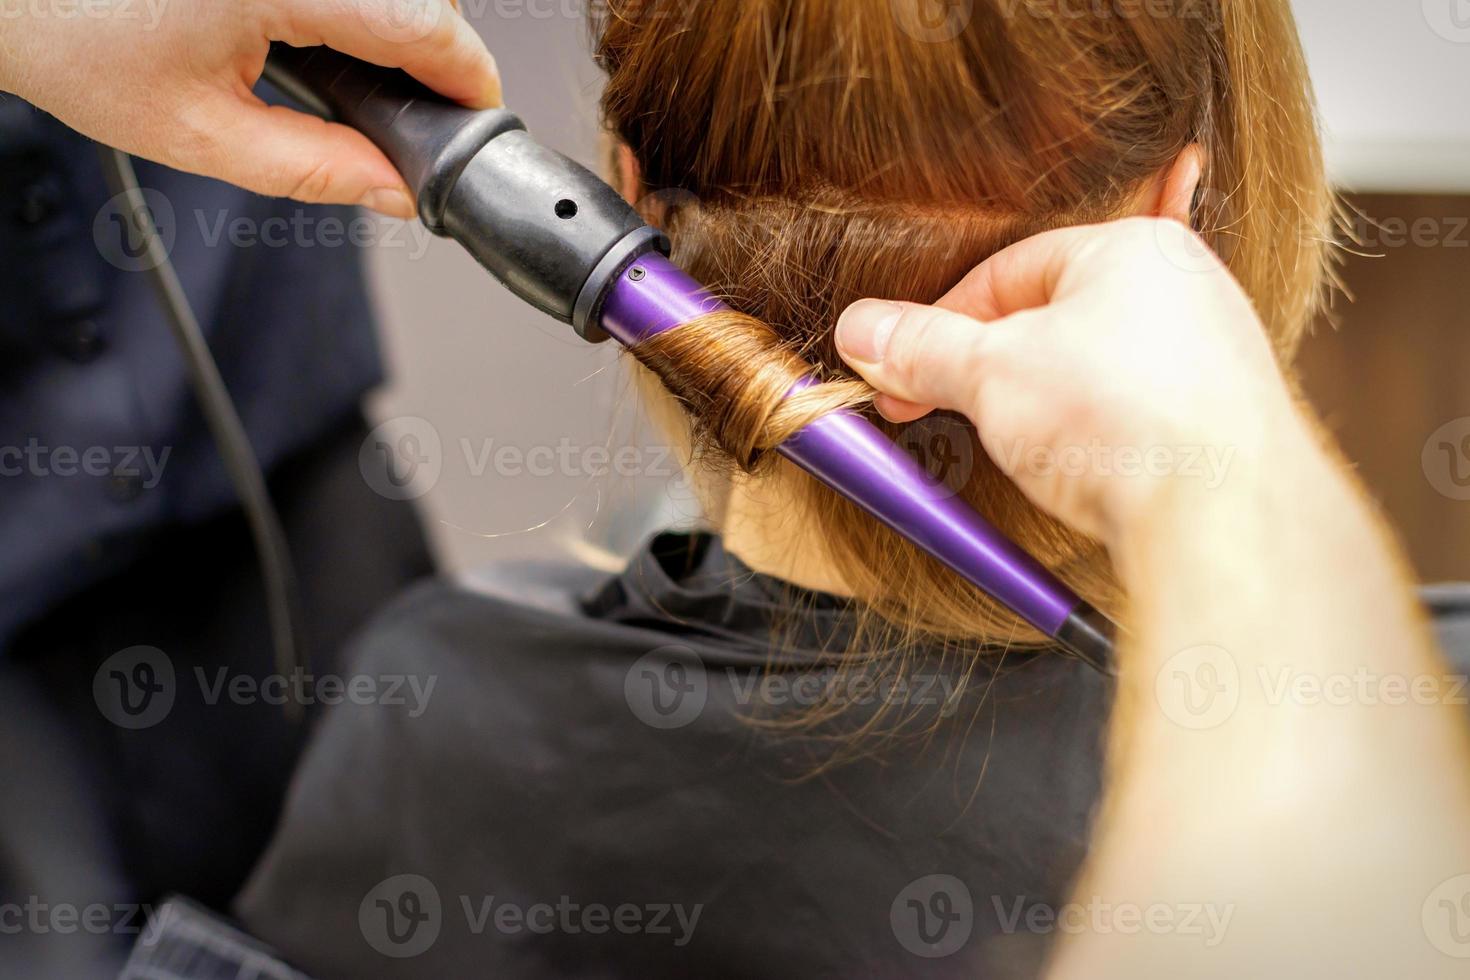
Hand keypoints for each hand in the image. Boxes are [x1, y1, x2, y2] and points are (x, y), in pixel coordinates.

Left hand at [0, 0, 499, 216]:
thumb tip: (396, 190)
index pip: (423, 22)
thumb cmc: (68, 35)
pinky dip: (360, 2)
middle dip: (434, 50)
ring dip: (396, 18)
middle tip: (411, 112)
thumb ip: (315, 169)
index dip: (467, 77)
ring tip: (359, 72)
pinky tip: (323, 31)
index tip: (477, 117)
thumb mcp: (200, 134)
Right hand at [834, 217, 1301, 544]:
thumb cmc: (1124, 419)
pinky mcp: (1221, 425)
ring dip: (1032, 410)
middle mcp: (1183, 292)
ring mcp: (1209, 359)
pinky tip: (1071, 474)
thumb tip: (864, 330)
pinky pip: (1131, 417)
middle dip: (982, 371)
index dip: (937, 324)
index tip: (896, 369)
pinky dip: (1088, 441)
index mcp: (1131, 250)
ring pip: (1089, 372)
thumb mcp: (991, 373)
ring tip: (1006, 450)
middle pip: (1048, 321)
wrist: (1224, 516)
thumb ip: (920, 347)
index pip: (1005, 271)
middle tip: (933, 410)